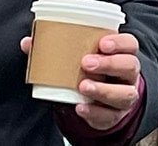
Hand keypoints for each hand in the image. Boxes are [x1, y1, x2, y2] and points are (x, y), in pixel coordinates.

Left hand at [21, 34, 142, 130]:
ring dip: (104, 90)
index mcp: (120, 53)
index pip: (129, 44)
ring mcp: (124, 95)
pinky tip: (80, 107)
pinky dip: (94, 112)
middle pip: (130, 66)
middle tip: (86, 63)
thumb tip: (28, 42)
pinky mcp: (115, 114)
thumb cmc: (86, 69)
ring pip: (125, 93)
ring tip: (83, 86)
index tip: (102, 43)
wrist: (96, 99)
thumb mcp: (74, 55)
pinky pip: (110, 115)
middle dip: (109, 64)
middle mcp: (127, 74)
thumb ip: (52, 46)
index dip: (119, 43)